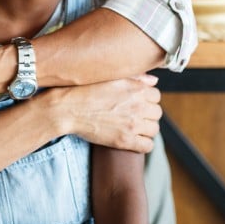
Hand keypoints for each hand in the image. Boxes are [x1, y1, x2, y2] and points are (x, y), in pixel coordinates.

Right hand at [45, 75, 161, 152]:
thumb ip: (137, 78)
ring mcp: (132, 123)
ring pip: (154, 129)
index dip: (147, 100)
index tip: (137, 103)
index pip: (156, 96)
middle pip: (157, 113)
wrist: (67, 108)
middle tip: (134, 116)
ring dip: (145, 129)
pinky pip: (147, 145)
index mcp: (136, 88)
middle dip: (147, 115)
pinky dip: (142, 144)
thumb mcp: (111, 78)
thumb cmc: (85, 90)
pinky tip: (132, 140)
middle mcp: (138, 105)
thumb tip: (155, 81)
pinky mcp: (125, 140)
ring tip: (132, 128)